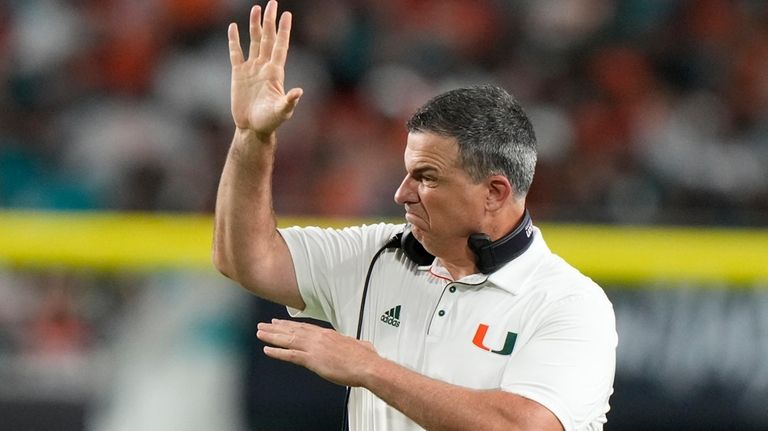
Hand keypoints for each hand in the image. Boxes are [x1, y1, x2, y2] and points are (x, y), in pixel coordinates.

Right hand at [228, 1, 302, 136]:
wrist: (253, 128)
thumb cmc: (270, 121)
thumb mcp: (281, 112)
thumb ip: (289, 101)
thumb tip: (299, 92)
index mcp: (275, 72)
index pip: (280, 46)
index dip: (284, 30)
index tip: (286, 14)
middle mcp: (264, 67)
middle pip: (267, 38)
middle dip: (269, 21)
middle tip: (272, 3)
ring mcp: (251, 69)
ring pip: (253, 42)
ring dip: (254, 26)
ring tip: (256, 9)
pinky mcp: (238, 74)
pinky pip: (236, 53)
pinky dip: (234, 40)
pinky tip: (233, 28)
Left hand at [257, 319, 379, 386]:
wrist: (366, 365)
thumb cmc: (365, 358)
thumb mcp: (359, 346)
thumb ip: (355, 344)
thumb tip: (363, 346)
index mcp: (328, 334)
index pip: (304, 327)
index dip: (289, 324)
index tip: (279, 322)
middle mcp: (318, 338)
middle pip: (292, 330)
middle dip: (276, 328)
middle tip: (263, 325)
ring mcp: (314, 348)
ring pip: (288, 340)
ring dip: (272, 336)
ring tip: (260, 333)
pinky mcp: (312, 360)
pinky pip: (290, 355)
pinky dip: (277, 352)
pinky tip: (267, 350)